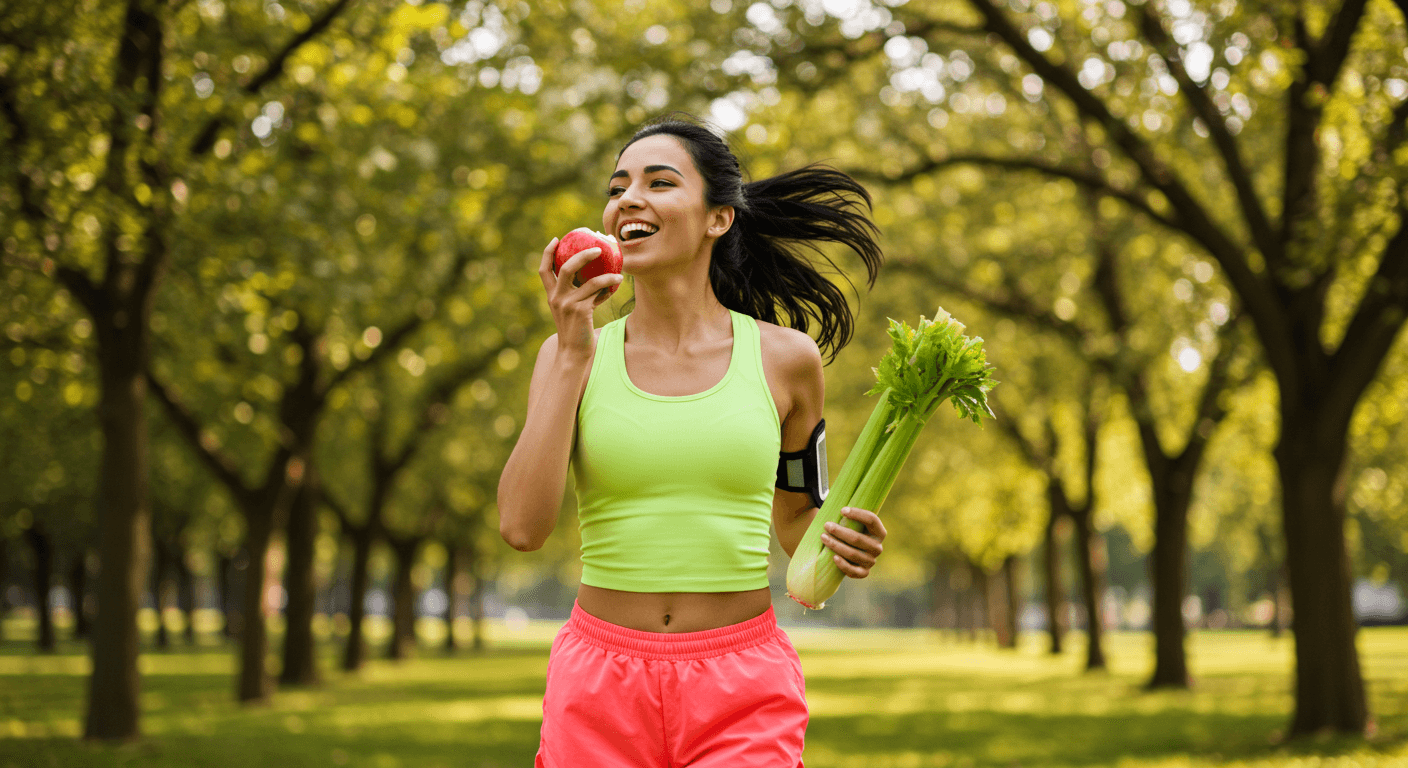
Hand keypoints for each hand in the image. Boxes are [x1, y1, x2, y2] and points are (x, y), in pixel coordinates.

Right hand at [539, 238, 623, 358]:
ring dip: (604, 272)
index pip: (543, 270)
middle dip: (581, 254)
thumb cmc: (577, 330)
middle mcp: (556, 298)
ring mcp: (568, 304)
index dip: (547, 253)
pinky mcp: (581, 311)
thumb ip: (580, 294)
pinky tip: (619, 282)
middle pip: (565, 267)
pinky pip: (598, 292)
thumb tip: (600, 277)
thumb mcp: (574, 310)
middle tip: (597, 248)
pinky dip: (609, 285)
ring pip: (587, 280)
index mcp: (551, 295)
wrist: (573, 352)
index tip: (556, 239)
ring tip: (617, 268)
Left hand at [820, 507, 885, 578]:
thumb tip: (839, 508)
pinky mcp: (863, 572)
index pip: (872, 520)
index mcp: (879, 532)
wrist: (850, 554)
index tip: (842, 510)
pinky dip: (843, 565)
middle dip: (840, 531)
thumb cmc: (850, 533)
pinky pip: (854, 571)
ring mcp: (871, 561)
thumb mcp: (854, 524)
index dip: (858, 514)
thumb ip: (850, 517)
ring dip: (836, 545)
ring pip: (852, 554)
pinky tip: (834, 557)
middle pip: (858, 539)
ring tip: (823, 537)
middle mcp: (877, 547)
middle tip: (826, 525)